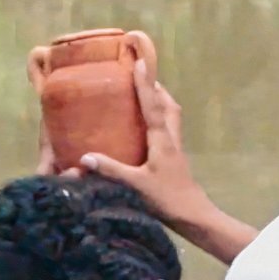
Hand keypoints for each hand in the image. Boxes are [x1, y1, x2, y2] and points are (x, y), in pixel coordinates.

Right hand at [75, 61, 208, 223]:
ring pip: (171, 117)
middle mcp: (171, 139)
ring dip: (161, 103)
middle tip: (143, 78)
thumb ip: (111, 170)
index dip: (144, 84)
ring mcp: (175, 149)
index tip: (139, 63)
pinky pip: (168, 131)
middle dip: (157, 90)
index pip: (152, 105)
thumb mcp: (136, 184)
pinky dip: (160, 121)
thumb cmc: (166, 198)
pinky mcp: (175, 160)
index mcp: (162, 139)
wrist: (193, 216)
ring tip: (147, 97)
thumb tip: (85, 158)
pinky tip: (147, 131)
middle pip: (168, 106)